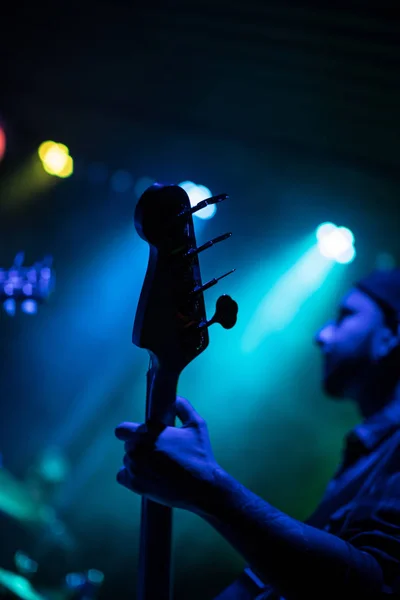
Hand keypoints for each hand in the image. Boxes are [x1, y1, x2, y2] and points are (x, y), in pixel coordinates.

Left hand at [115, 396, 218, 512]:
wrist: (202, 487)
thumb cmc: (200, 455)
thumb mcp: (197, 424)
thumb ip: (183, 407)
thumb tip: (175, 399)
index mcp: (147, 433)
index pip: (122, 430)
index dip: (131, 431)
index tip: (142, 435)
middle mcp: (136, 450)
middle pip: (128, 445)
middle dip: (140, 446)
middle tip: (158, 452)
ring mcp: (134, 468)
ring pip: (128, 460)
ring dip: (138, 461)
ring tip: (158, 466)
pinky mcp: (134, 485)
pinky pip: (123, 476)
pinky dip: (132, 476)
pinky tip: (147, 475)